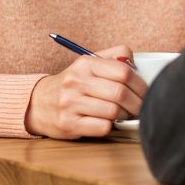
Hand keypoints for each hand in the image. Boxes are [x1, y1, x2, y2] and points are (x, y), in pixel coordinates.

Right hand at [26, 45, 144, 138]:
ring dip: (124, 115)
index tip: (145, 92)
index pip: (123, 71)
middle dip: (137, 103)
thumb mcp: (88, 63)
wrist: (38, 103)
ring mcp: (70, 104)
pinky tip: (107, 122)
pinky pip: (102, 127)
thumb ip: (113, 58)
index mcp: (85, 64)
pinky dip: (111, 126)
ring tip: (124, 114)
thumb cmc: (72, 84)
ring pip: (113, 112)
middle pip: (120, 93)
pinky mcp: (68, 124)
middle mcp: (75, 82)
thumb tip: (136, 64)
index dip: (140, 84)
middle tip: (141, 107)